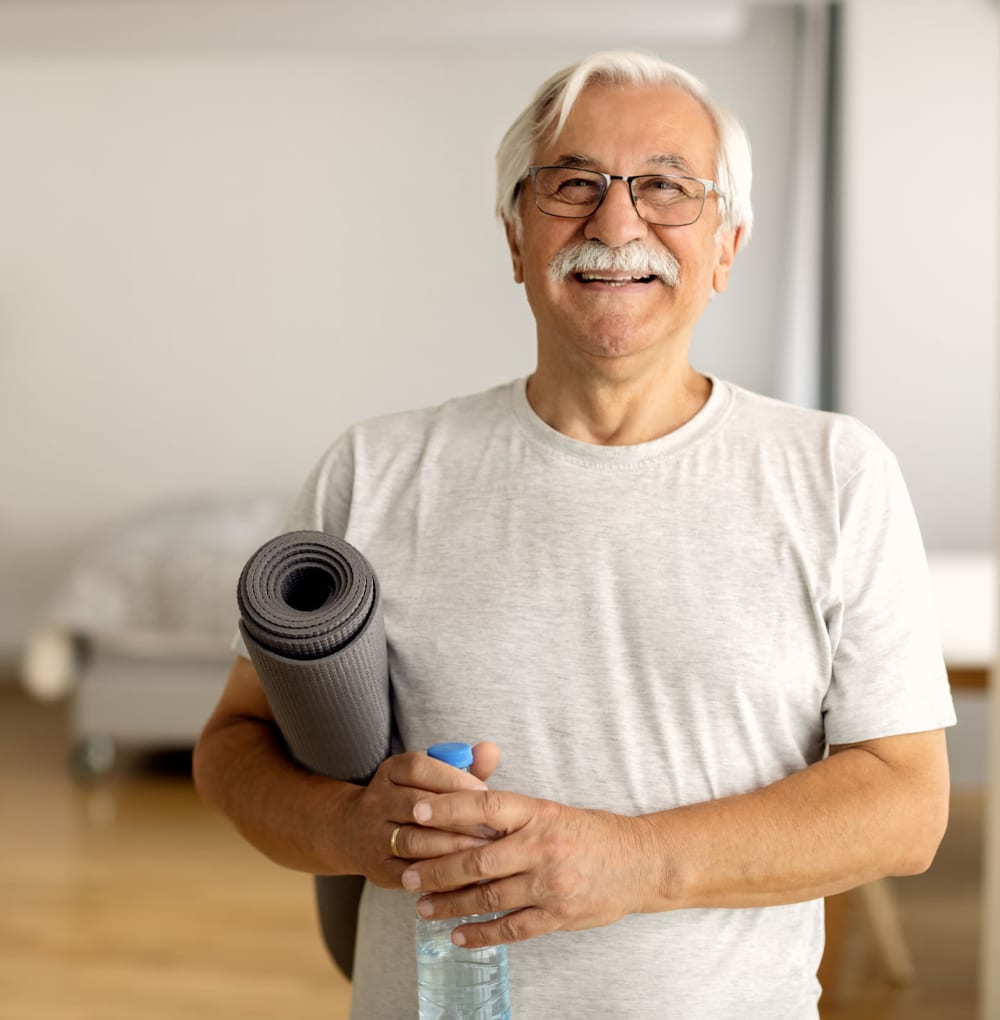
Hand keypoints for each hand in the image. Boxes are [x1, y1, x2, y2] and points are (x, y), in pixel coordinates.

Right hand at [339, 741, 500, 888]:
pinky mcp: (378, 868)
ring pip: (413, 841)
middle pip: (417, 805)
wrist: (353, 832)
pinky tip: (464, 874)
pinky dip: (439, 874)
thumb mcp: (427, 776)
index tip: (483, 791)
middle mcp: (377, 801)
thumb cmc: (408, 799)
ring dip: (452, 847)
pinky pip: (410, 873)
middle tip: (492, 827)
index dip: (452, 779)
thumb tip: (491, 749)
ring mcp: (374, 836)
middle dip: (458, 817)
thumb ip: (462, 765)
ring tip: (483, 851)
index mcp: (391, 772)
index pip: (417, 768)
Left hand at [400, 789, 656, 945]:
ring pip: (488, 896)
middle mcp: (542, 847)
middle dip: (436, 866)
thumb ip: (513, 815)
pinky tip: (456, 935)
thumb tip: (463, 810)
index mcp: (539, 813)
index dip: (449, 807)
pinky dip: (481, 934)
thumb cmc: (590, 833)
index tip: (418, 811)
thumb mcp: (553, 810)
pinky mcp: (558, 916)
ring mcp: (550, 884)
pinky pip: (511, 928)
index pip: (485, 806)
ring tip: (421, 905)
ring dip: (449, 903)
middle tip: (405, 871)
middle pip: (477, 857)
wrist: (641, 863)